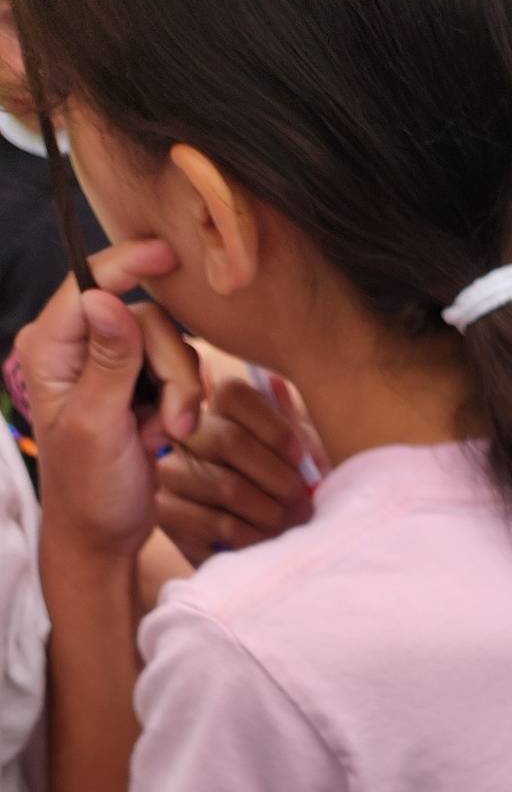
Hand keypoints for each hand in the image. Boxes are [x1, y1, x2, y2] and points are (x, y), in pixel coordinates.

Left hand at [18, 241, 204, 561]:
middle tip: (175, 420)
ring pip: (167, 344)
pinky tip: (165, 432)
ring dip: (181, 390)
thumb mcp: (98, 426)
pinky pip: (175, 370)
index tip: (167, 254)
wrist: (104, 537)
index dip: (128, 266)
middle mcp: (76, 349)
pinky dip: (181, 401)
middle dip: (171, 368)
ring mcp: (108, 367)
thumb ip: (108, 362)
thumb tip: (108, 299)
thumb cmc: (91, 491)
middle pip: (144, 319)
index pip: (90, 287)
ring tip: (170, 433)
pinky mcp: (135, 385)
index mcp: (50, 350)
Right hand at [155, 372, 318, 563]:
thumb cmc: (283, 492)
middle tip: (302, 501)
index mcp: (215, 408)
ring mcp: (169, 471)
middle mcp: (182, 432)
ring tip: (289, 524)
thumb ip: (292, 425)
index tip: (301, 459)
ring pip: (227, 487)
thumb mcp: (295, 457)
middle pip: (229, 440)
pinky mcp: (167, 512)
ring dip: (271, 512)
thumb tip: (276, 385)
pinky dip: (255, 537)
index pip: (233, 394)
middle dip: (279, 478)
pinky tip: (268, 541)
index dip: (276, 429)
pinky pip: (220, 525)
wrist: (256, 544)